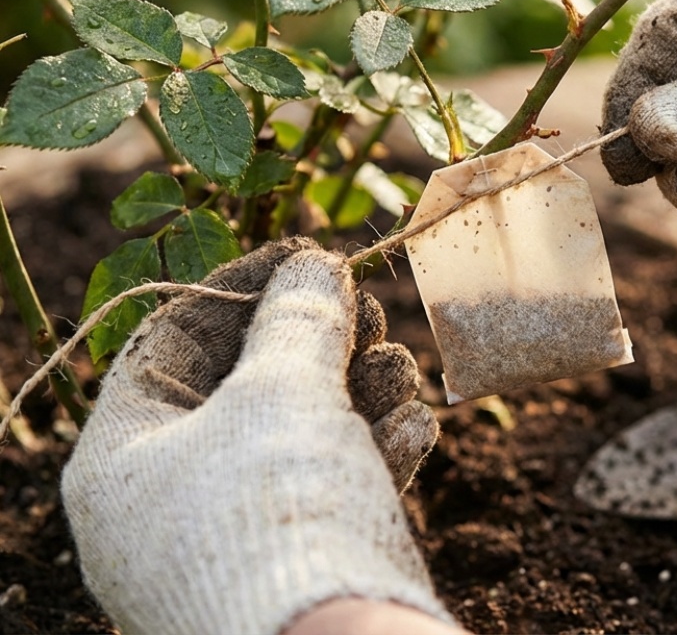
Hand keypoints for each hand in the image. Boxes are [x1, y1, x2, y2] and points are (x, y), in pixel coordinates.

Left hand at [61, 238, 454, 634]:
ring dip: (354, 390)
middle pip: (241, 387)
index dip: (240, 284)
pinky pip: (327, 488)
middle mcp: (166, 504)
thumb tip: (314, 266)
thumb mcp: (282, 392)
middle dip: (313, 340)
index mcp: (122, 459)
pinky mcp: (296, 565)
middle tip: (366, 305)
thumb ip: (296, 318)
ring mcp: (232, 539)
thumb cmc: (282, 510)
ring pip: (294, 435)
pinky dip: (371, 449)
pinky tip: (414, 427)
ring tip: (398, 367)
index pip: (169, 343)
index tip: (307, 252)